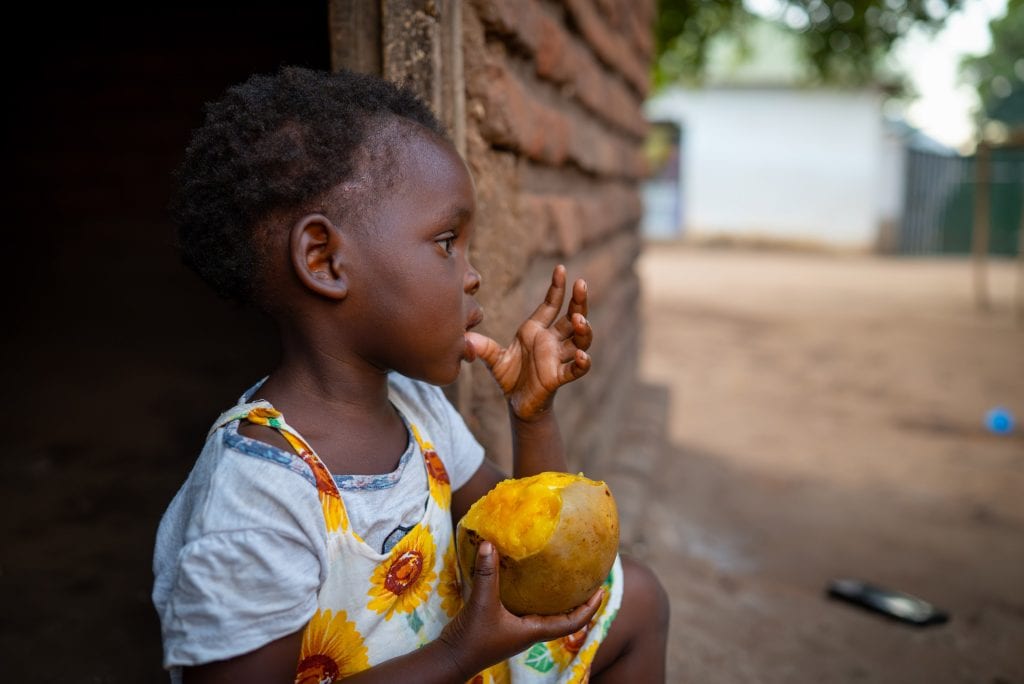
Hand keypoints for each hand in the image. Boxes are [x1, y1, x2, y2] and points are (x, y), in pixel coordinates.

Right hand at [438, 541, 602, 678]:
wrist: (451, 658)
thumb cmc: (472, 638)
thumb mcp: (482, 603)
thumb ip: (487, 574)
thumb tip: (491, 544)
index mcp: (534, 631)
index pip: (572, 623)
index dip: (589, 609)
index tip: (601, 591)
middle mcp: (529, 631)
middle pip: (564, 618)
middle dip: (578, 601)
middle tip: (587, 580)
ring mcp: (517, 630)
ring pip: (545, 614)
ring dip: (556, 599)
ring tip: (563, 577)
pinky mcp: (504, 626)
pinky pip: (526, 609)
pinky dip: (533, 596)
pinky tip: (526, 579)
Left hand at [466, 265, 591, 419]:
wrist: (517, 404)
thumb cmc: (509, 376)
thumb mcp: (494, 359)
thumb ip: (483, 348)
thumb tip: (465, 338)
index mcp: (537, 330)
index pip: (552, 304)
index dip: (558, 287)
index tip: (561, 269)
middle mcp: (552, 341)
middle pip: (573, 317)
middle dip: (579, 301)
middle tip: (582, 284)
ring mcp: (558, 358)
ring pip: (580, 340)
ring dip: (583, 329)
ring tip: (579, 319)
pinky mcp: (558, 377)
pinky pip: (575, 370)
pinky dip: (582, 363)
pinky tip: (581, 355)